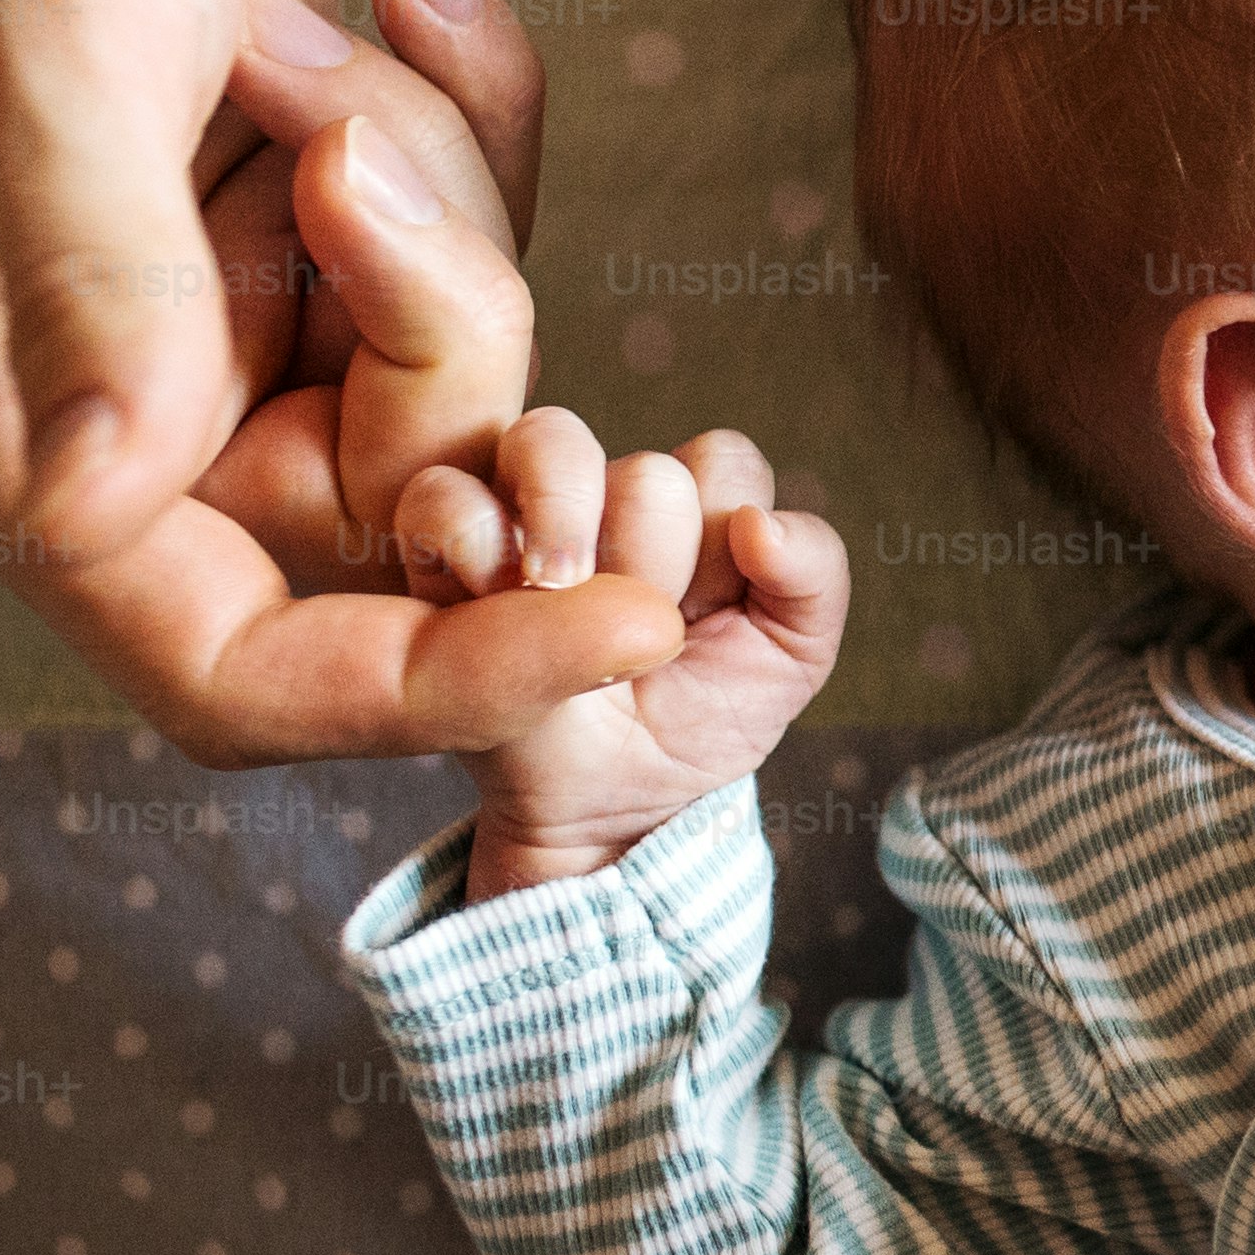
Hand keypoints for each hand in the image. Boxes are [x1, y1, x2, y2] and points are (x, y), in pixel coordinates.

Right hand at [19, 0, 694, 761]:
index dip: (442, 680)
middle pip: (399, 504)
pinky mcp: (311, 202)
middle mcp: (115, 406)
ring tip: (298, 11)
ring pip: (455, 359)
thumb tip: (106, 508)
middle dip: (433, 322)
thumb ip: (99, 286)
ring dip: (434, 181)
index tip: (641, 625)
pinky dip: (475, 107)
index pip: (246, 669)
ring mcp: (223, 301)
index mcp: (7, 436)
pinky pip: (476, 230)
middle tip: (347, 123)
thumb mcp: (50, 49)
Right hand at [401, 417, 850, 900]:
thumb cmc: (700, 719)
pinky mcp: (444, 553)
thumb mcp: (792, 659)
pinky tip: (493, 598)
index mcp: (698, 505)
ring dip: (570, 528)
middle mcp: (611, 494)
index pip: (725, 462)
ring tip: (561, 595)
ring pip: (549, 445)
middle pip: (649, 474)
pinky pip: (441, 495)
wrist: (607, 809)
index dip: (726, 541)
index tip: (712, 614)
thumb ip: (814, 577)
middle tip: (639, 642)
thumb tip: (761, 523)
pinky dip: (469, 536)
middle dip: (656, 565)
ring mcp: (524, 513)